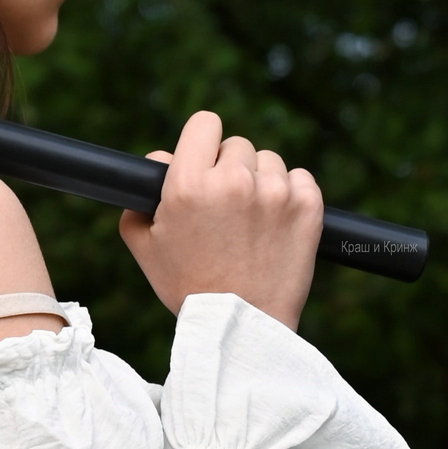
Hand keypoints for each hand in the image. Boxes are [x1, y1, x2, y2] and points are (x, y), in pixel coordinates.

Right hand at [118, 111, 322, 328]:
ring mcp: (275, 192)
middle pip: (236, 144)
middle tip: (223, 205)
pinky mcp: (308, 206)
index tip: (203, 157)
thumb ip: (140, 196)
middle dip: (228, 168)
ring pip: (268, 161)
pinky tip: (274, 221)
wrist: (239, 325)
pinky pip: (300, 178)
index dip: (201, 139)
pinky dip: (289, 194)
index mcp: (189, 184)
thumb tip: (161, 162)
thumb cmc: (187, 285)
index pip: (204, 123)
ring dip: (259, 181)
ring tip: (249, 218)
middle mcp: (233, 181)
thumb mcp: (142, 243)